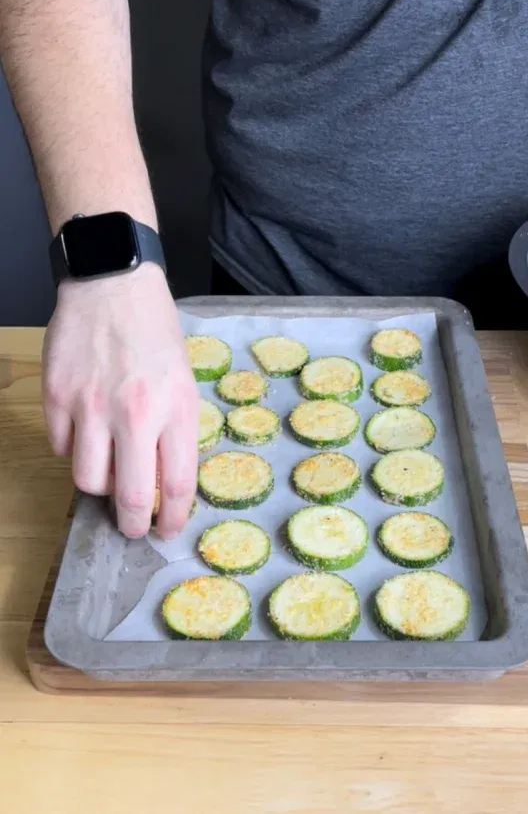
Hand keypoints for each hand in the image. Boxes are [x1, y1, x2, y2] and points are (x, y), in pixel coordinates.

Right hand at [42, 262, 199, 540]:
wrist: (113, 284)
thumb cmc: (156, 333)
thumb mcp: (183, 381)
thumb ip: (176, 430)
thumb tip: (166, 480)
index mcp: (176, 408)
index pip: (178, 484)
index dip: (174, 518)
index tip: (169, 529)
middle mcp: (134, 412)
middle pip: (131, 496)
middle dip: (133, 524)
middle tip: (133, 526)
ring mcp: (91, 406)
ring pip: (88, 480)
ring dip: (101, 486)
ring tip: (109, 469)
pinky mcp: (57, 396)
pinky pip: (62, 448)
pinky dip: (74, 451)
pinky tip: (85, 433)